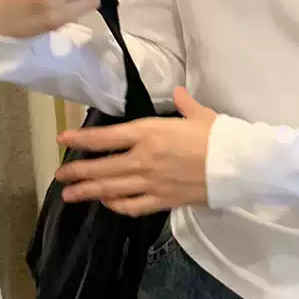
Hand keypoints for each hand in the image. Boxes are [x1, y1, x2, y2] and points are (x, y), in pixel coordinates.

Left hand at [55, 88, 217, 216]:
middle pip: (101, 167)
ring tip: (70, 195)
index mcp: (149, 133)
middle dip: (77, 172)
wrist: (237, 164)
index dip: (81, 140)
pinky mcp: (163, 200)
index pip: (105, 137)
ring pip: (111, 189)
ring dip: (88, 192)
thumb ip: (184, 104)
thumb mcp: (200, 114)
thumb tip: (178, 93)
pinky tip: (107, 203)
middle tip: (61, 175)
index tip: (63, 140)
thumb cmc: (219, 136)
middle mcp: (143, 158)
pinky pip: (132, 206)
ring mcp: (151, 182)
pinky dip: (116, 206)